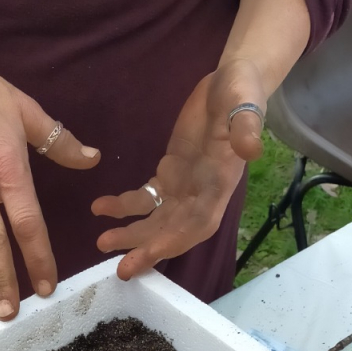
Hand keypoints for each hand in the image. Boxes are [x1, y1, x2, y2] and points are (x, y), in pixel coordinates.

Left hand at [92, 58, 265, 280]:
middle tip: (121, 270)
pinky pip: (144, 199)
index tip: (150, 254)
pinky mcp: (169, 174)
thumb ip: (247, 126)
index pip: (199, 223)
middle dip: (148, 250)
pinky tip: (99, 208)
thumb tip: (251, 150)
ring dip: (131, 235)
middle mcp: (203, 193)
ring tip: (102, 242)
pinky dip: (122, 207)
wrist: (231, 80)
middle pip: (174, 231)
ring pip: (156, 220)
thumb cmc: (242, 90)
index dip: (175, 241)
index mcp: (221, 183)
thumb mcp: (246, 101)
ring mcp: (185, 187)